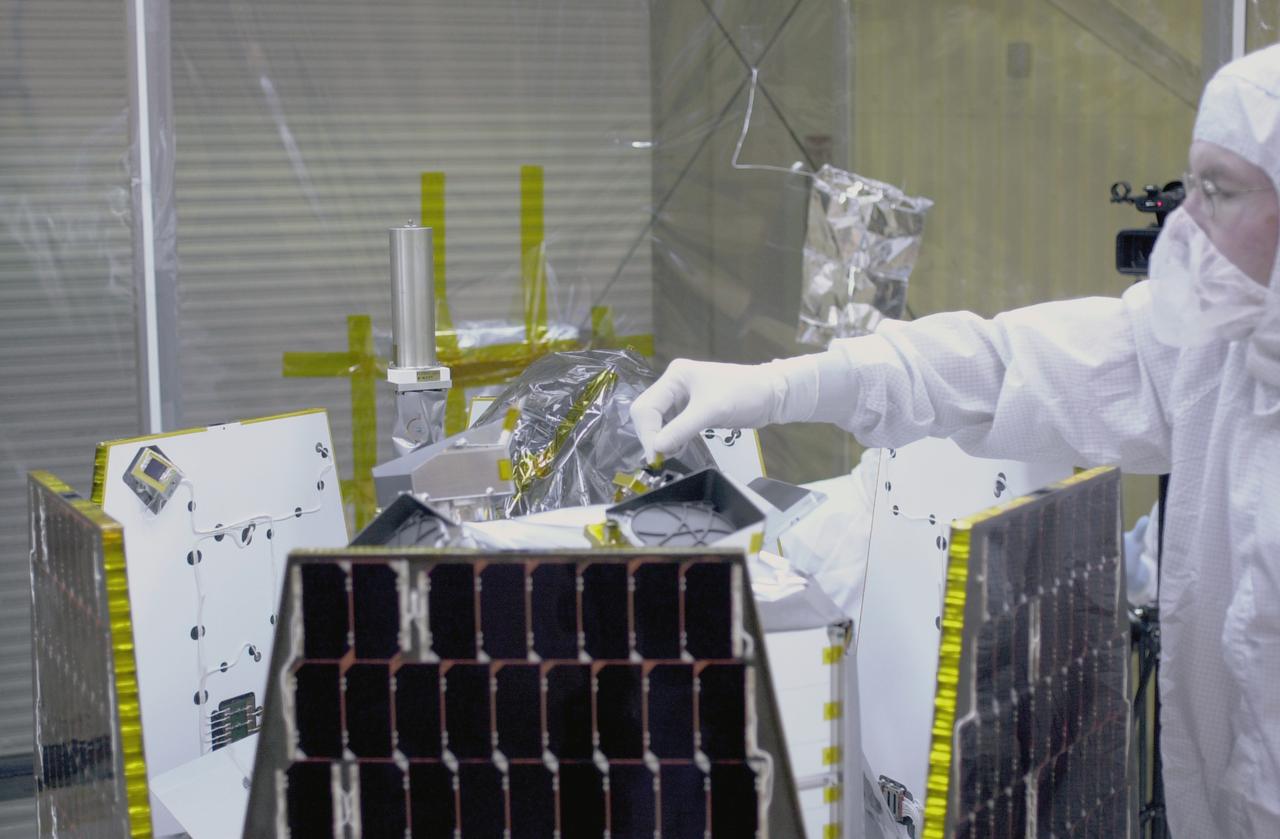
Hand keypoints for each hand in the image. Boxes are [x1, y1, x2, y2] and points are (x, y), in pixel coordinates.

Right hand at [631, 357, 820, 461]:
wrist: (772, 394)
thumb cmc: (744, 395)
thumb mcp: (711, 411)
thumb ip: (681, 429)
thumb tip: (656, 449)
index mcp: (675, 376)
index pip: (646, 407)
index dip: (647, 433)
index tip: (656, 456)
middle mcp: (674, 384)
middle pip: (648, 413)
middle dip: (652, 436)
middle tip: (661, 458)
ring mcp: (682, 397)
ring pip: (658, 421)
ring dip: (661, 439)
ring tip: (671, 453)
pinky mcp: (691, 409)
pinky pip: (671, 425)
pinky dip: (671, 438)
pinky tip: (678, 447)